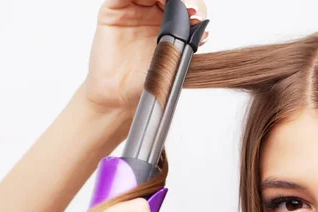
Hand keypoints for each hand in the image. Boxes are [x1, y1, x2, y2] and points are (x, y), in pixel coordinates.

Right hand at [84, 0, 208, 115]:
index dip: (193, 7)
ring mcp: (134, 9)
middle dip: (181, 0)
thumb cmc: (147, 81)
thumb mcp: (173, 62)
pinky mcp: (114, 10)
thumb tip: (203, 32)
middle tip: (188, 10)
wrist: (121, 96)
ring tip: (171, 4)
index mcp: (172, 25)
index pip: (184, 6)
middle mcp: (154, 14)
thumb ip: (187, 44)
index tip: (196, 15)